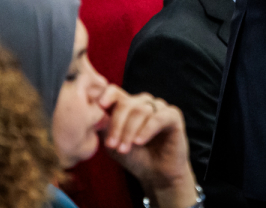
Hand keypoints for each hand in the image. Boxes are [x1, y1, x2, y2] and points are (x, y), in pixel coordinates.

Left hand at [100, 88, 197, 207]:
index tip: (100, 105)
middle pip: (126, 103)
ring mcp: (160, 107)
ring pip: (141, 110)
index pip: (115, 92)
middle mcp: (144, 102)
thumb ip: (103, 127)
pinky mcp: (174, 115)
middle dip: (117, 124)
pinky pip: (159, 117)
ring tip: (124, 149)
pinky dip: (147, 129)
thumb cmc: (134, 157)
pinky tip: (139, 141)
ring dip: (129, 131)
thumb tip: (91, 112)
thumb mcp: (112, 143)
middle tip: (111, 145)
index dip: (107, 95)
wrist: (156, 174)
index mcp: (128, 105)